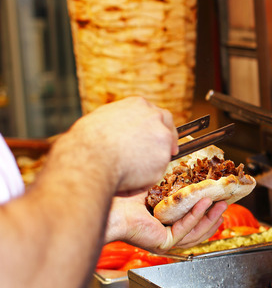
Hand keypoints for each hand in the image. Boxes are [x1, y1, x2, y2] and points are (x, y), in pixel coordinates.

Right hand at [61, 97, 178, 192]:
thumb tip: (117, 133)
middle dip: (168, 138)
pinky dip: (142, 181)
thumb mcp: (100, 121)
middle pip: (167, 125)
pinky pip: (154, 174)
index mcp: (137, 104)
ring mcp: (162, 137)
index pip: (154, 112)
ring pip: (161, 152)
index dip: (155, 126)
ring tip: (125, 175)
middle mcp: (154, 117)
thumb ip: (118, 124)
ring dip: (150, 164)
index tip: (155, 136)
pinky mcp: (163, 158)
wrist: (90, 157)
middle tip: (168, 152)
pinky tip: (125, 182)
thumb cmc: (87, 141)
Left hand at [105, 192, 227, 251]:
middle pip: (198, 231)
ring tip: (220, 204)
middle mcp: (163, 234)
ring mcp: (163, 240)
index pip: (191, 222)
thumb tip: (187, 166)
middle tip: (225, 204)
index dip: (207, 213)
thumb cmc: (124, 194)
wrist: (110, 203)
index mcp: (162, 223)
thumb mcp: (157, 185)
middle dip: (214, 217)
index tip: (218, 202)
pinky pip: (185, 230)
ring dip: (210, 218)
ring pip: (195, 233)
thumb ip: (173, 182)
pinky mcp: (162, 242)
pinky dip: (196, 216)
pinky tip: (204, 204)